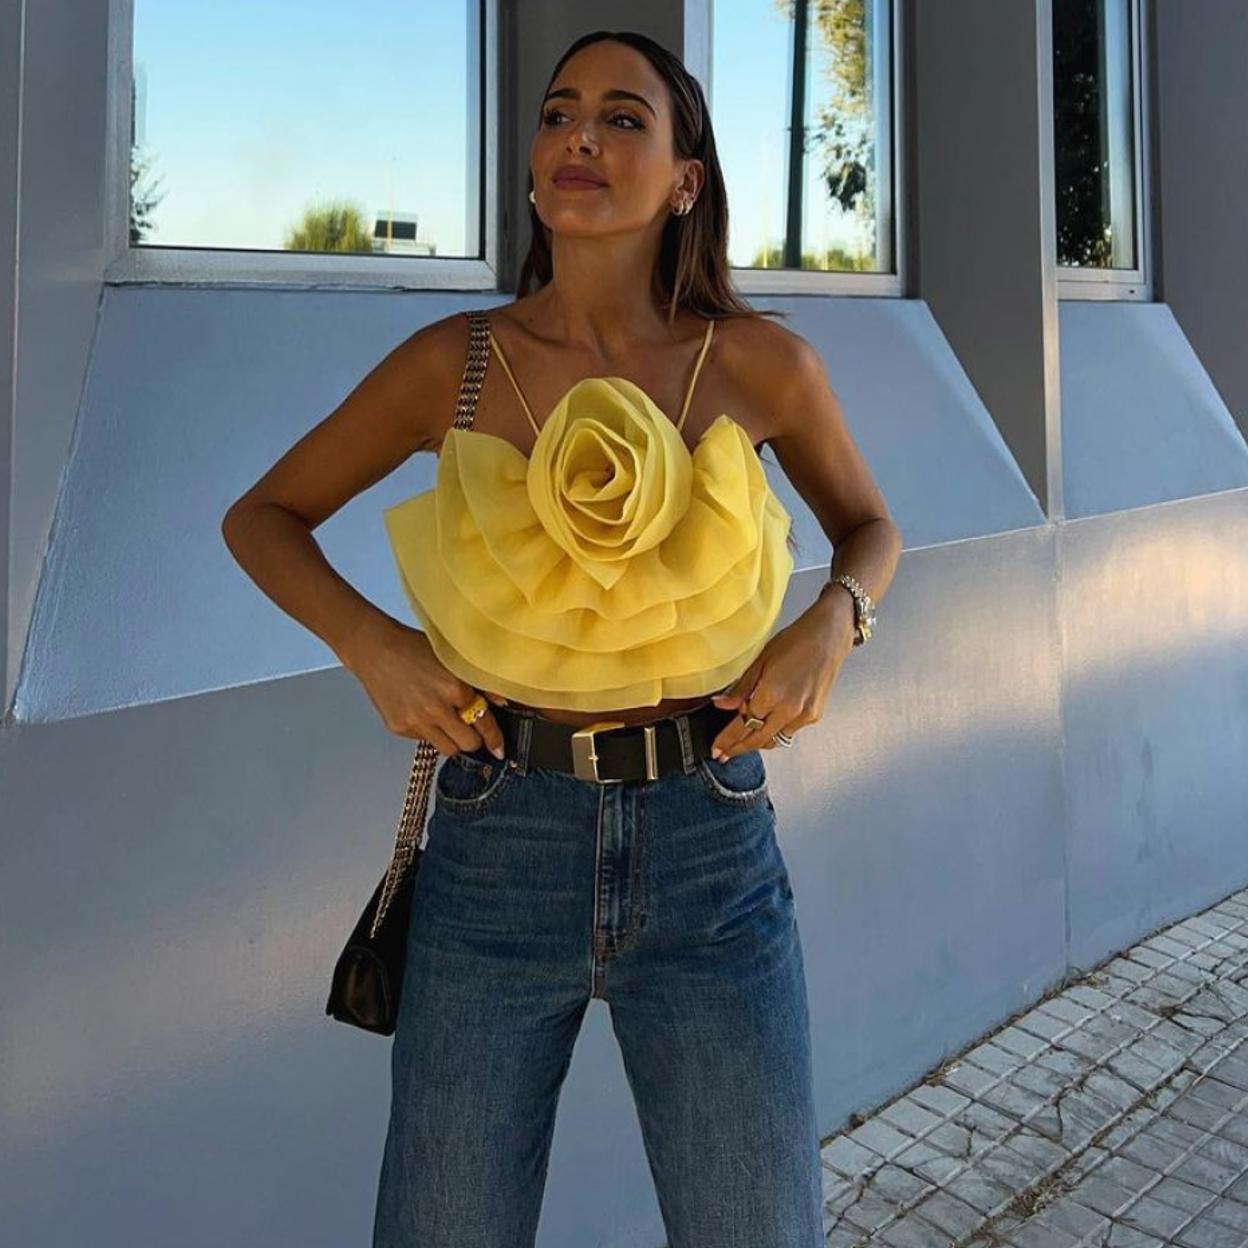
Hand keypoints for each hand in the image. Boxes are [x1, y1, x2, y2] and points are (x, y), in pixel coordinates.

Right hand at [338, 615, 508, 757]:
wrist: (375, 649)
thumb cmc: (413, 648)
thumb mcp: (453, 658)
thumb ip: (480, 682)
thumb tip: (502, 701)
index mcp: (454, 688)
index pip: (483, 723)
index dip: (494, 738)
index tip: (499, 748)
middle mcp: (435, 709)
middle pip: (468, 744)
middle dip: (473, 738)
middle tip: (470, 728)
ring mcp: (415, 721)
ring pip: (447, 749)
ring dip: (452, 740)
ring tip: (447, 722)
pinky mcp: (399, 727)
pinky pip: (424, 741)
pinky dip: (429, 732)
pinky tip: (423, 712)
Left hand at [708, 599, 855, 757]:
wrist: (828, 637)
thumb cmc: (796, 641)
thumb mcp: (760, 661)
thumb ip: (740, 688)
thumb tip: (720, 703)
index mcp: (771, 695)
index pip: (742, 726)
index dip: (727, 740)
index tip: (717, 749)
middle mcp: (789, 710)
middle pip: (757, 740)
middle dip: (738, 749)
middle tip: (723, 754)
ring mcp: (804, 715)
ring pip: (774, 740)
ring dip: (757, 742)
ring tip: (742, 742)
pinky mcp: (814, 716)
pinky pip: (789, 731)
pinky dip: (776, 731)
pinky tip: (767, 724)